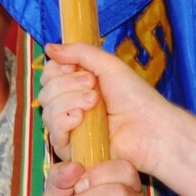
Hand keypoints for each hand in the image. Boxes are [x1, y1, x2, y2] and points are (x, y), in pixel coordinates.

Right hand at [40, 43, 182, 175]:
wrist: (149, 127)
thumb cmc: (135, 97)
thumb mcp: (108, 65)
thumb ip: (79, 52)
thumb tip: (48, 47)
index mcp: (78, 85)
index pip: (49, 75)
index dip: (58, 69)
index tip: (75, 68)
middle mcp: (71, 105)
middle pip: (46, 91)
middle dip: (67, 85)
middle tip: (93, 87)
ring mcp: (71, 127)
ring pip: (48, 110)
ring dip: (69, 101)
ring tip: (94, 102)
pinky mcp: (72, 148)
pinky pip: (53, 133)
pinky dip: (63, 121)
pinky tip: (80, 118)